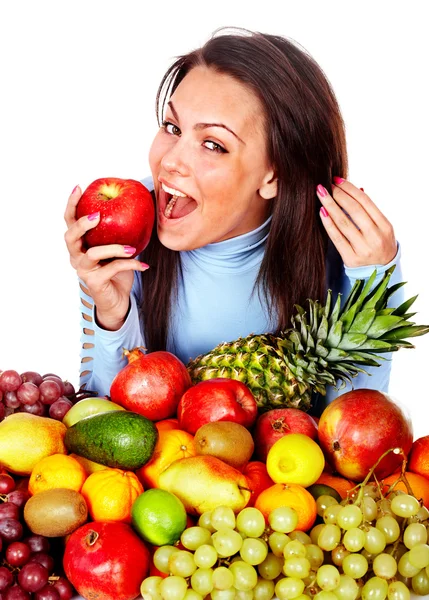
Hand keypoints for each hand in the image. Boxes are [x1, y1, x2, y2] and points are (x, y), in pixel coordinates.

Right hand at [64, 185, 147, 329]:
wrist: (118, 301)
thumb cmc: (117, 271)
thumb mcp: (120, 248)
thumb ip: (121, 231)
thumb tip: (142, 204)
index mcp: (80, 244)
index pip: (69, 221)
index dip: (72, 204)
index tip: (80, 187)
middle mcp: (76, 256)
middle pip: (70, 236)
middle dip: (82, 224)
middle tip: (98, 216)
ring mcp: (83, 270)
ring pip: (93, 253)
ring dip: (114, 248)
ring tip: (132, 248)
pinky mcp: (94, 282)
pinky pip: (112, 268)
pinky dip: (131, 264)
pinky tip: (144, 265)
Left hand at [316, 178, 396, 267]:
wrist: (382, 273)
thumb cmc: (379, 245)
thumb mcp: (382, 228)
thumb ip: (369, 211)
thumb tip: (357, 188)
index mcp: (385, 226)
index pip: (365, 202)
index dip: (350, 189)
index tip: (337, 180)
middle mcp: (375, 237)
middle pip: (354, 210)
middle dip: (338, 194)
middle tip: (326, 185)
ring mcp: (363, 248)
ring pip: (344, 222)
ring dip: (330, 205)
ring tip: (320, 194)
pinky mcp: (351, 258)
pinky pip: (337, 238)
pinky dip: (328, 224)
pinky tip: (321, 212)